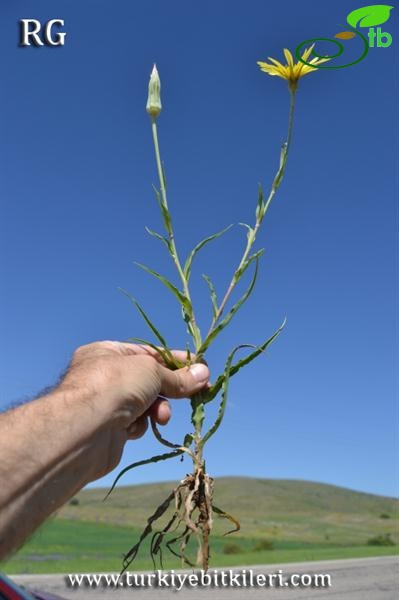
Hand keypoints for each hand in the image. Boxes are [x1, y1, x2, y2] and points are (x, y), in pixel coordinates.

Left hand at [59, 341, 209, 478]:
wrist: (85, 430)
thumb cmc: (114, 385)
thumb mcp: (152, 372)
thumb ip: (177, 376)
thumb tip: (204, 374)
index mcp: (108, 352)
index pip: (148, 353)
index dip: (176, 361)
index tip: (199, 369)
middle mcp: (104, 376)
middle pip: (149, 380)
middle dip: (170, 388)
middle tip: (197, 392)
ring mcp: (106, 403)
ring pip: (145, 404)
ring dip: (157, 409)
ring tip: (160, 416)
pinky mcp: (109, 429)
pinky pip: (135, 423)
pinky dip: (140, 425)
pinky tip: (135, 427)